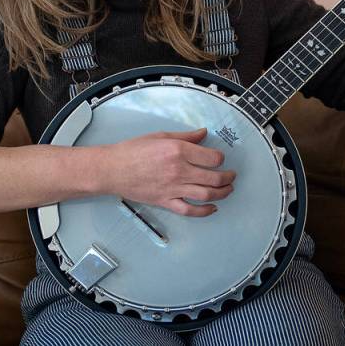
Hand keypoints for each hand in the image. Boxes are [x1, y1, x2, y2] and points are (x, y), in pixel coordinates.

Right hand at [102, 128, 235, 216]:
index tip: (220, 159)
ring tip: (228, 190)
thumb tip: (203, 134)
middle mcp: (178, 170)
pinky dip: (204, 211)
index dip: (220, 158)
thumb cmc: (133, 151)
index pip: (212, 158)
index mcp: (178, 151)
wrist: (113, 169)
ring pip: (206, 195)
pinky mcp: (166, 202)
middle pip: (213, 177)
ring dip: (222, 193)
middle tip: (231, 176)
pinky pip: (190, 210)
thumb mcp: (161, 136)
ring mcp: (173, 188)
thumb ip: (185, 136)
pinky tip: (213, 208)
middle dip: (227, 177)